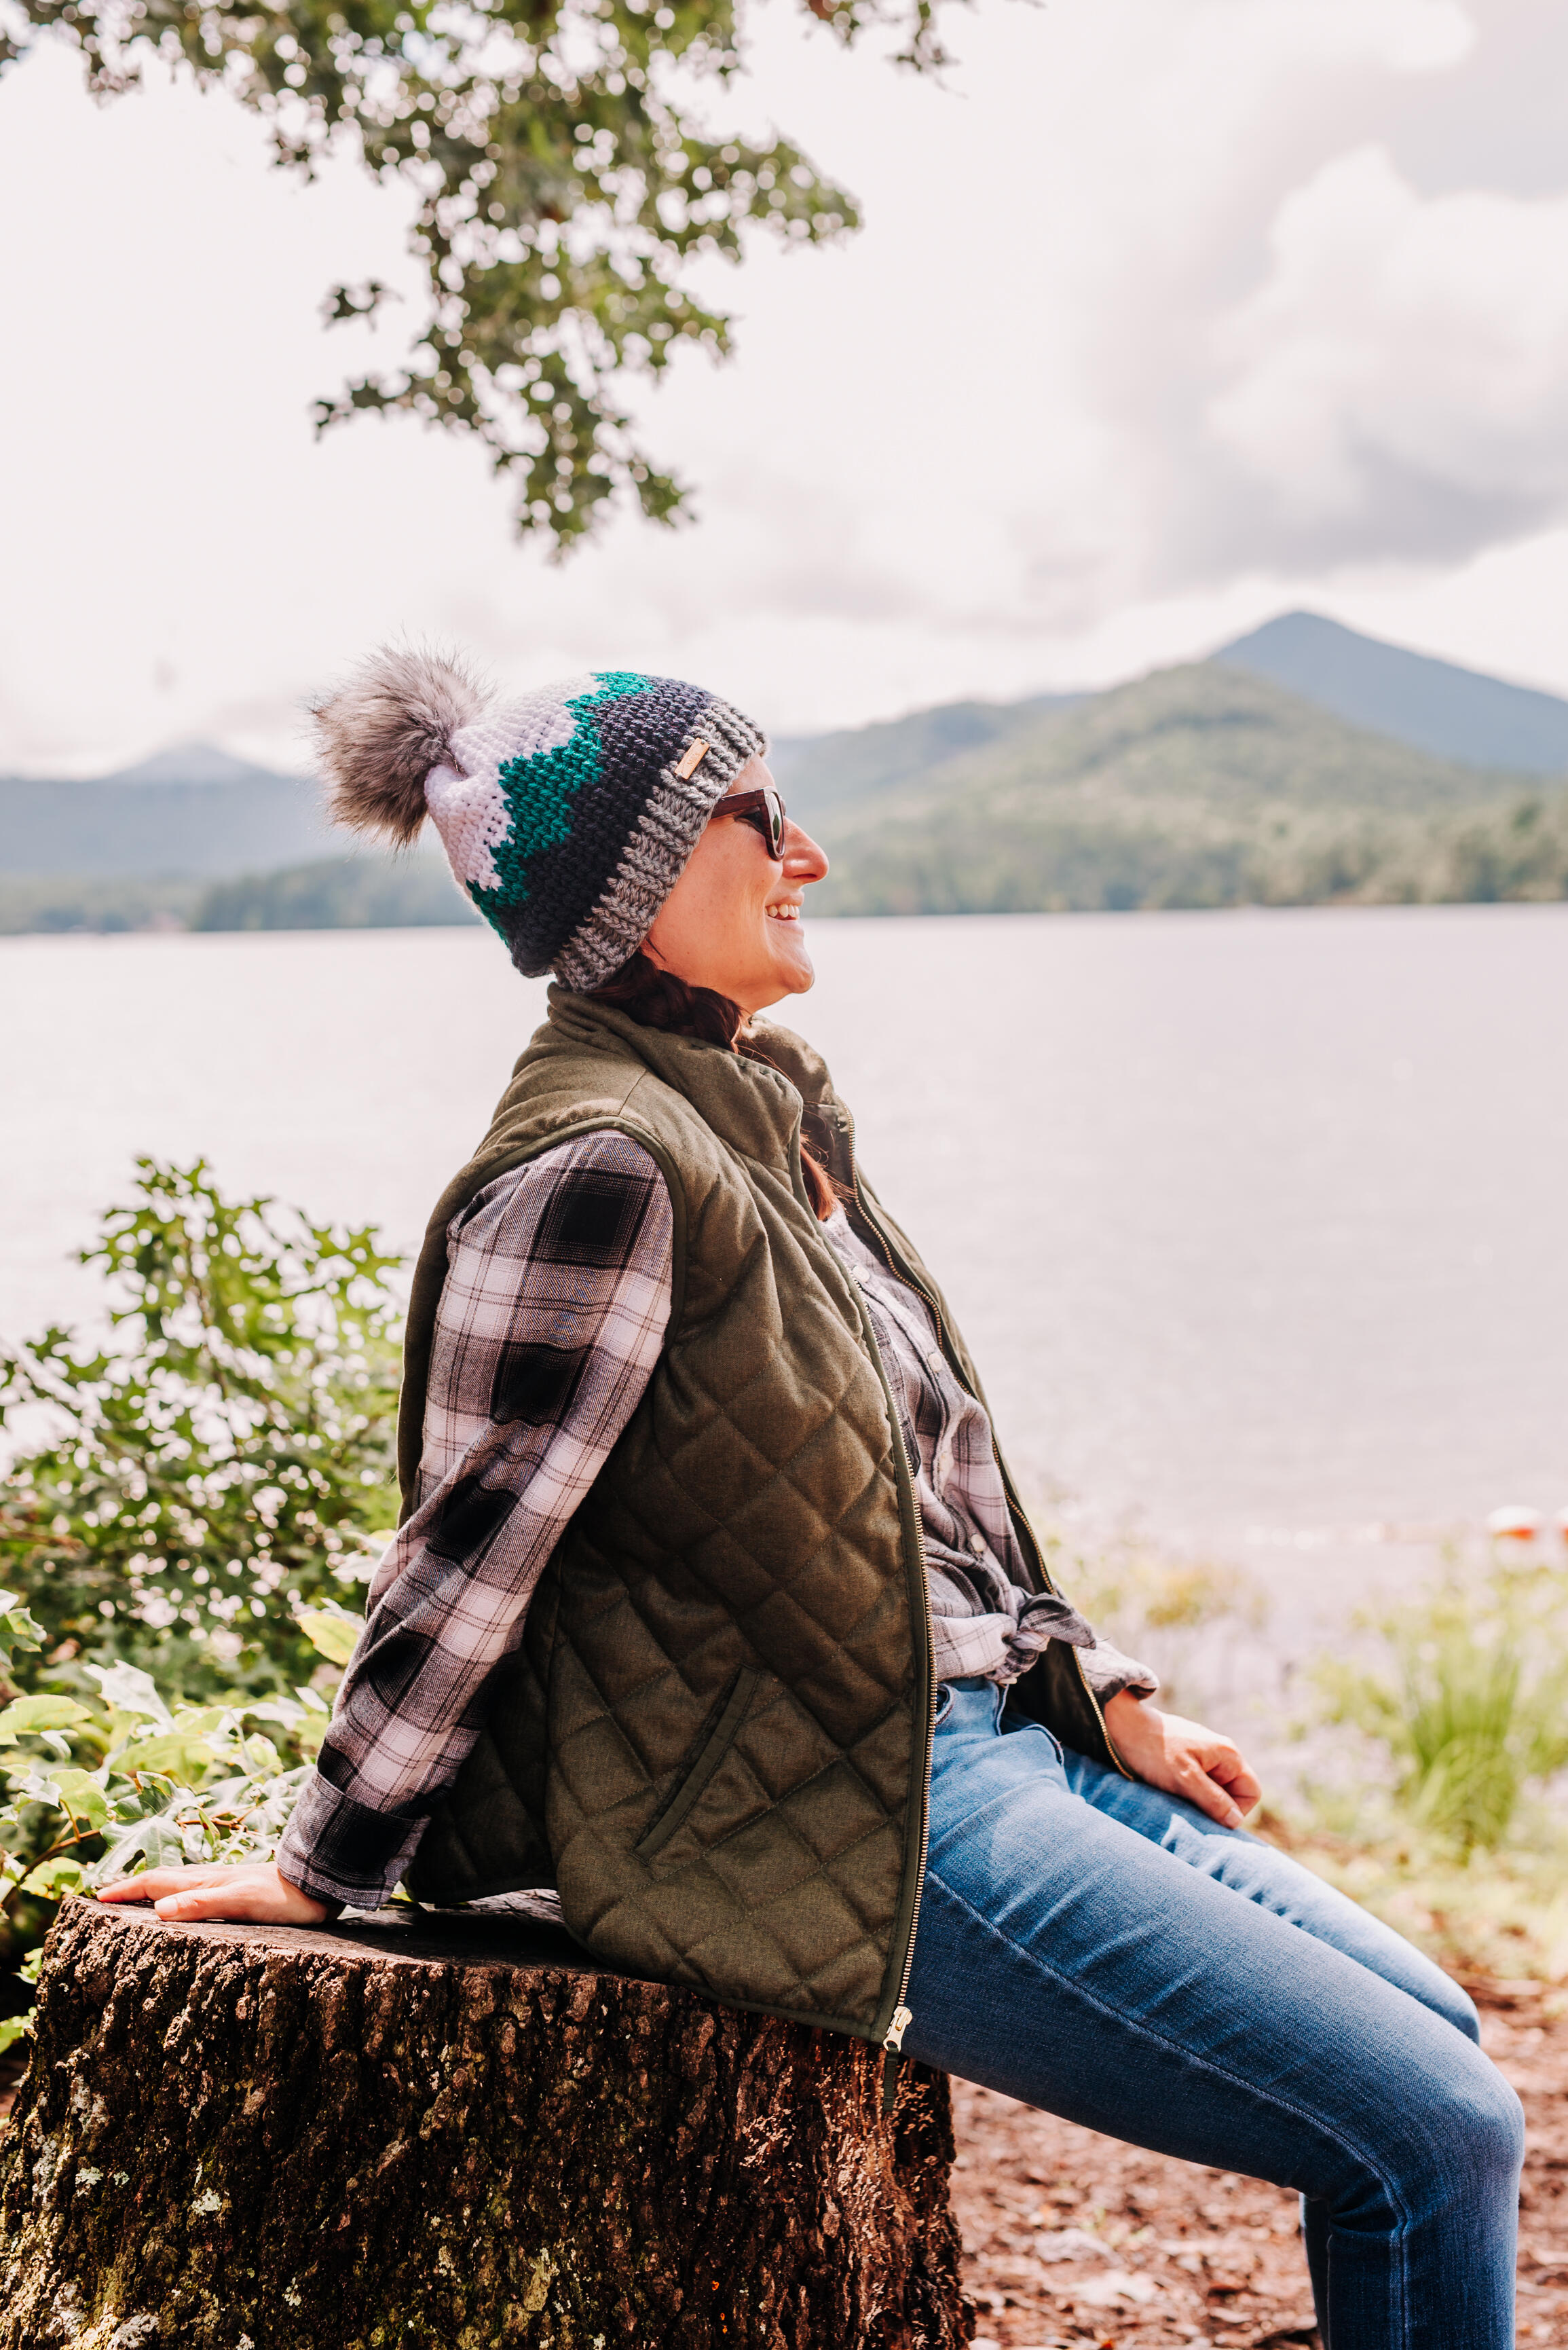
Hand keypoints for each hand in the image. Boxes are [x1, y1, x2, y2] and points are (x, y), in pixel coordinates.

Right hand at [98, 1862, 330, 1926]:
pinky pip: (199, 1892)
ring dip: (154, 1890)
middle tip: (107, 1897)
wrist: (322, 1884)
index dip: (126, 1891)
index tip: (97, 1898)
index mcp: (205, 1881)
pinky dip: (180, 1897)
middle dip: (133, 1888)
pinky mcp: (241, 1891)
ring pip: (180, 1883)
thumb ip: (202, 1904)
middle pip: (163, 1880)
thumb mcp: (242, 1903)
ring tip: (138, 1899)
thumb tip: (157, 1911)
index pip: (155, 1884)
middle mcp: (212, 1878)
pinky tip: (189, 1904)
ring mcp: (226, 1882)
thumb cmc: (285, 1898)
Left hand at [1101, 1692, 1261, 1829]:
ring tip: (1177, 1797)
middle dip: (1215, 1806)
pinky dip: (1187, 1792)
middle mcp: (1220, 1754)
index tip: (1210, 1814)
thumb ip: (1213, 1800)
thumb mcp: (1185, 1779)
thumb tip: (1236, 1821)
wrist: (1122, 1726)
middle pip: (1233, 1792)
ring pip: (1214, 1790)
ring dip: (1199, 1800)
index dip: (1236, 1810)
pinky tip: (1169, 1790)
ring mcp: (1203, 1756)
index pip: (1251, 1792)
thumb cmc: (1153, 1751)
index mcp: (1228, 1755)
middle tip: (1190, 1807)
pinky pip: (1198, 1784)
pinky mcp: (1187, 1760)